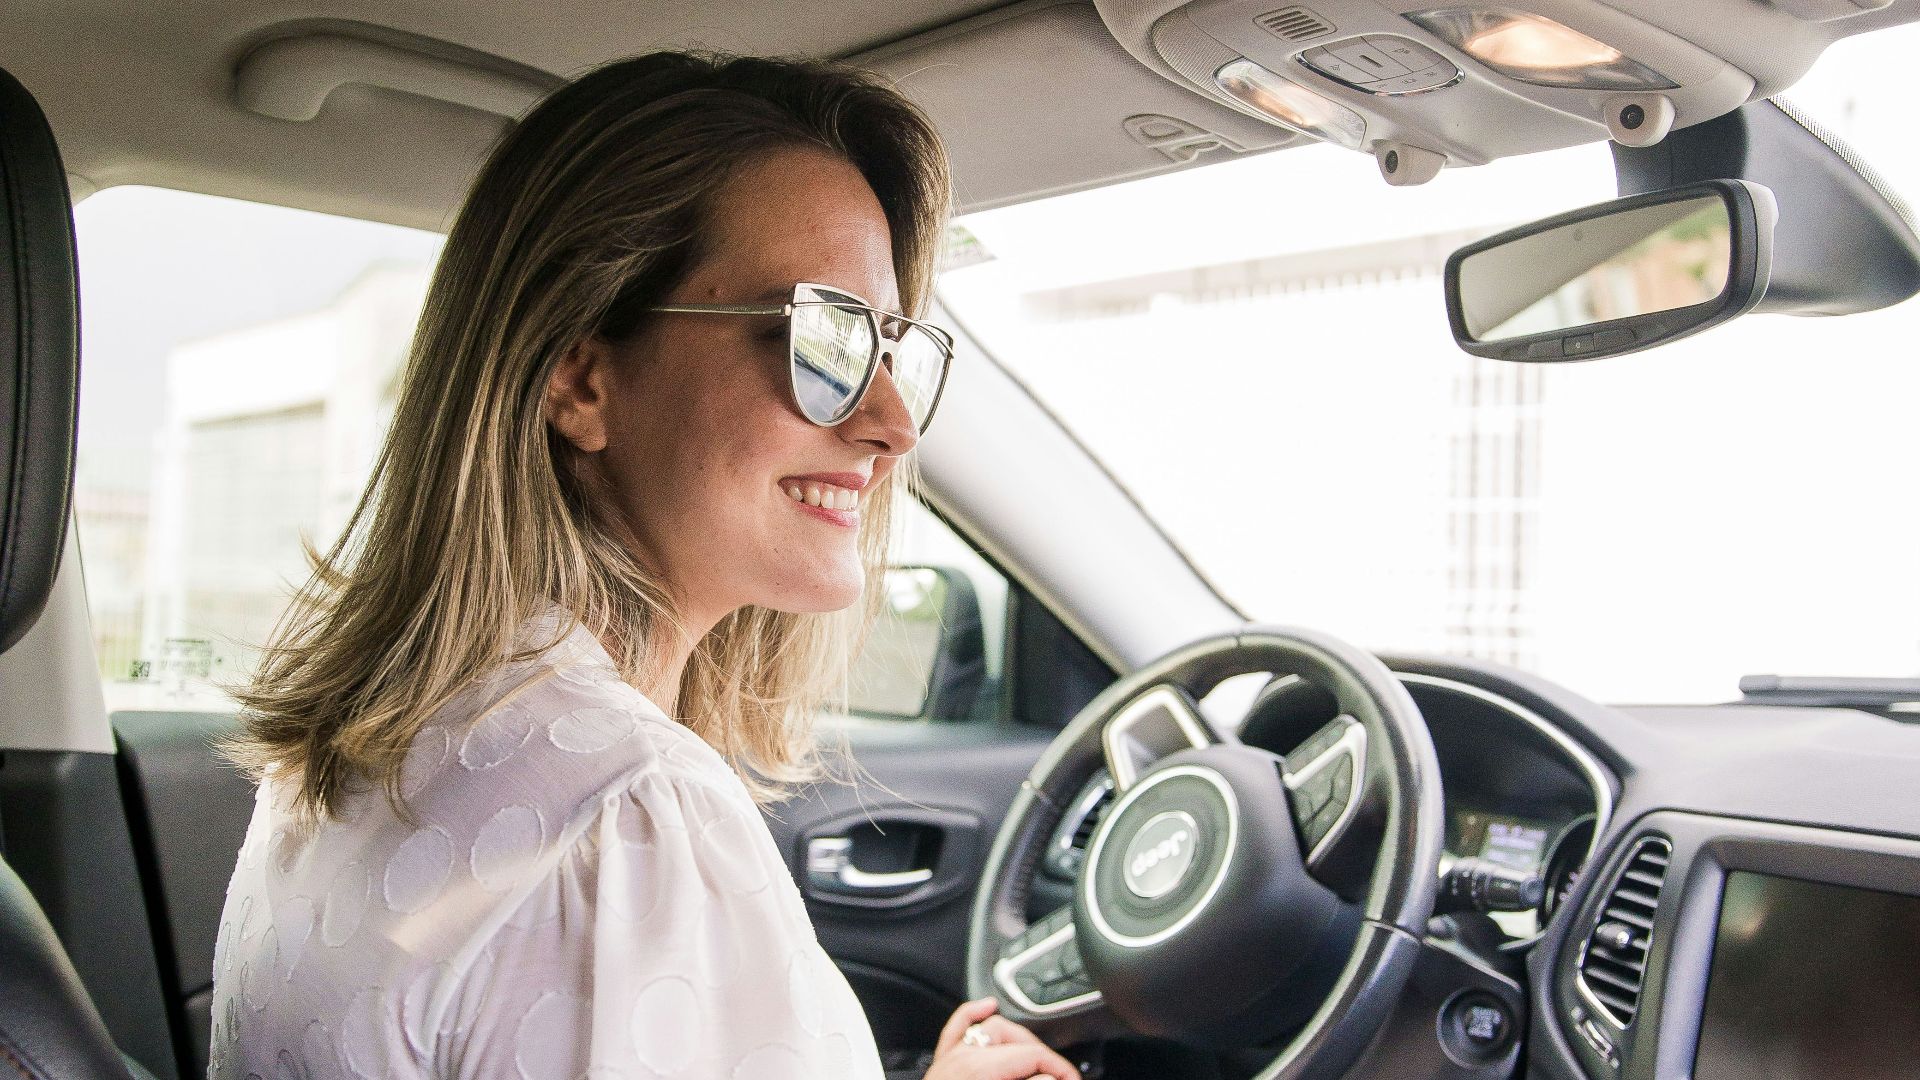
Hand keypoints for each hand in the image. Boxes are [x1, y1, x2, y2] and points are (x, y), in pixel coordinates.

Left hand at [923, 997, 1080, 1079]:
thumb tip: (1052, 1079)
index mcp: (981, 1069)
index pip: (1033, 1056)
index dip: (1060, 1069)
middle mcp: (965, 1058)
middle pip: (1018, 1041)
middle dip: (1044, 1058)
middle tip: (1060, 1077)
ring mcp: (953, 1059)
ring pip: (992, 1029)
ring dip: (1018, 1039)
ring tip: (1038, 1059)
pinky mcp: (943, 1065)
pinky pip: (958, 1030)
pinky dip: (972, 1014)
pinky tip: (987, 1007)